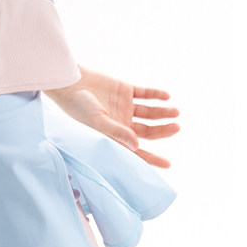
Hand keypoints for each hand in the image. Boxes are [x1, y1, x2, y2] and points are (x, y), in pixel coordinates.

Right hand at [43, 67, 179, 168]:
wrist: (70, 82)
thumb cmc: (78, 106)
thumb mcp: (97, 121)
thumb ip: (117, 132)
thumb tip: (137, 145)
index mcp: (114, 136)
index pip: (136, 150)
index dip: (152, 158)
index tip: (168, 164)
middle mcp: (122, 123)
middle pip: (148, 130)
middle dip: (163, 130)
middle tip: (176, 127)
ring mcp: (125, 106)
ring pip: (150, 112)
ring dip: (163, 112)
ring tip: (175, 112)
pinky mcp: (125, 90)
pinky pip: (145, 93)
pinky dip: (156, 94)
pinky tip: (166, 96)